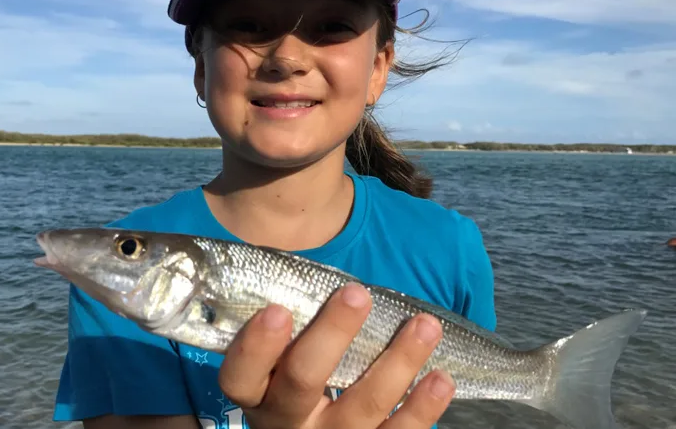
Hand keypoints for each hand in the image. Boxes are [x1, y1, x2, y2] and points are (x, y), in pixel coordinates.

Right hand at [217, 282, 453, 428]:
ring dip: (397, 362)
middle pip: (302, 381)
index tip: (277, 309)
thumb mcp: (276, 362)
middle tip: (356, 294)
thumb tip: (293, 267)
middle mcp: (288, 422)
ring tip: (425, 325)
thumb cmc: (295, 377)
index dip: (255, 346)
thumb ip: (282, 324)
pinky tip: (440, 378)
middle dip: (331, 335)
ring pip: (362, 405)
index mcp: (256, 394)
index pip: (240, 375)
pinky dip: (422, 408)